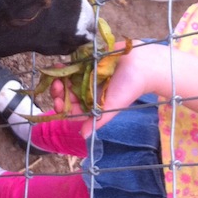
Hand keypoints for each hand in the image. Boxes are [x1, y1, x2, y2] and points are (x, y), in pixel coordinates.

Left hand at [51, 40, 167, 136]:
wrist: (141, 64)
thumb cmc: (129, 88)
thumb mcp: (112, 107)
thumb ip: (97, 120)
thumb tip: (82, 136)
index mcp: (93, 104)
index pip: (73, 109)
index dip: (63, 107)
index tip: (57, 103)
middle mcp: (88, 91)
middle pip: (67, 93)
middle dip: (59, 91)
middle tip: (55, 86)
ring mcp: (87, 76)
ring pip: (68, 79)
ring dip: (60, 78)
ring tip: (56, 74)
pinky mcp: (89, 62)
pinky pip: (74, 65)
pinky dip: (66, 66)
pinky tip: (60, 64)